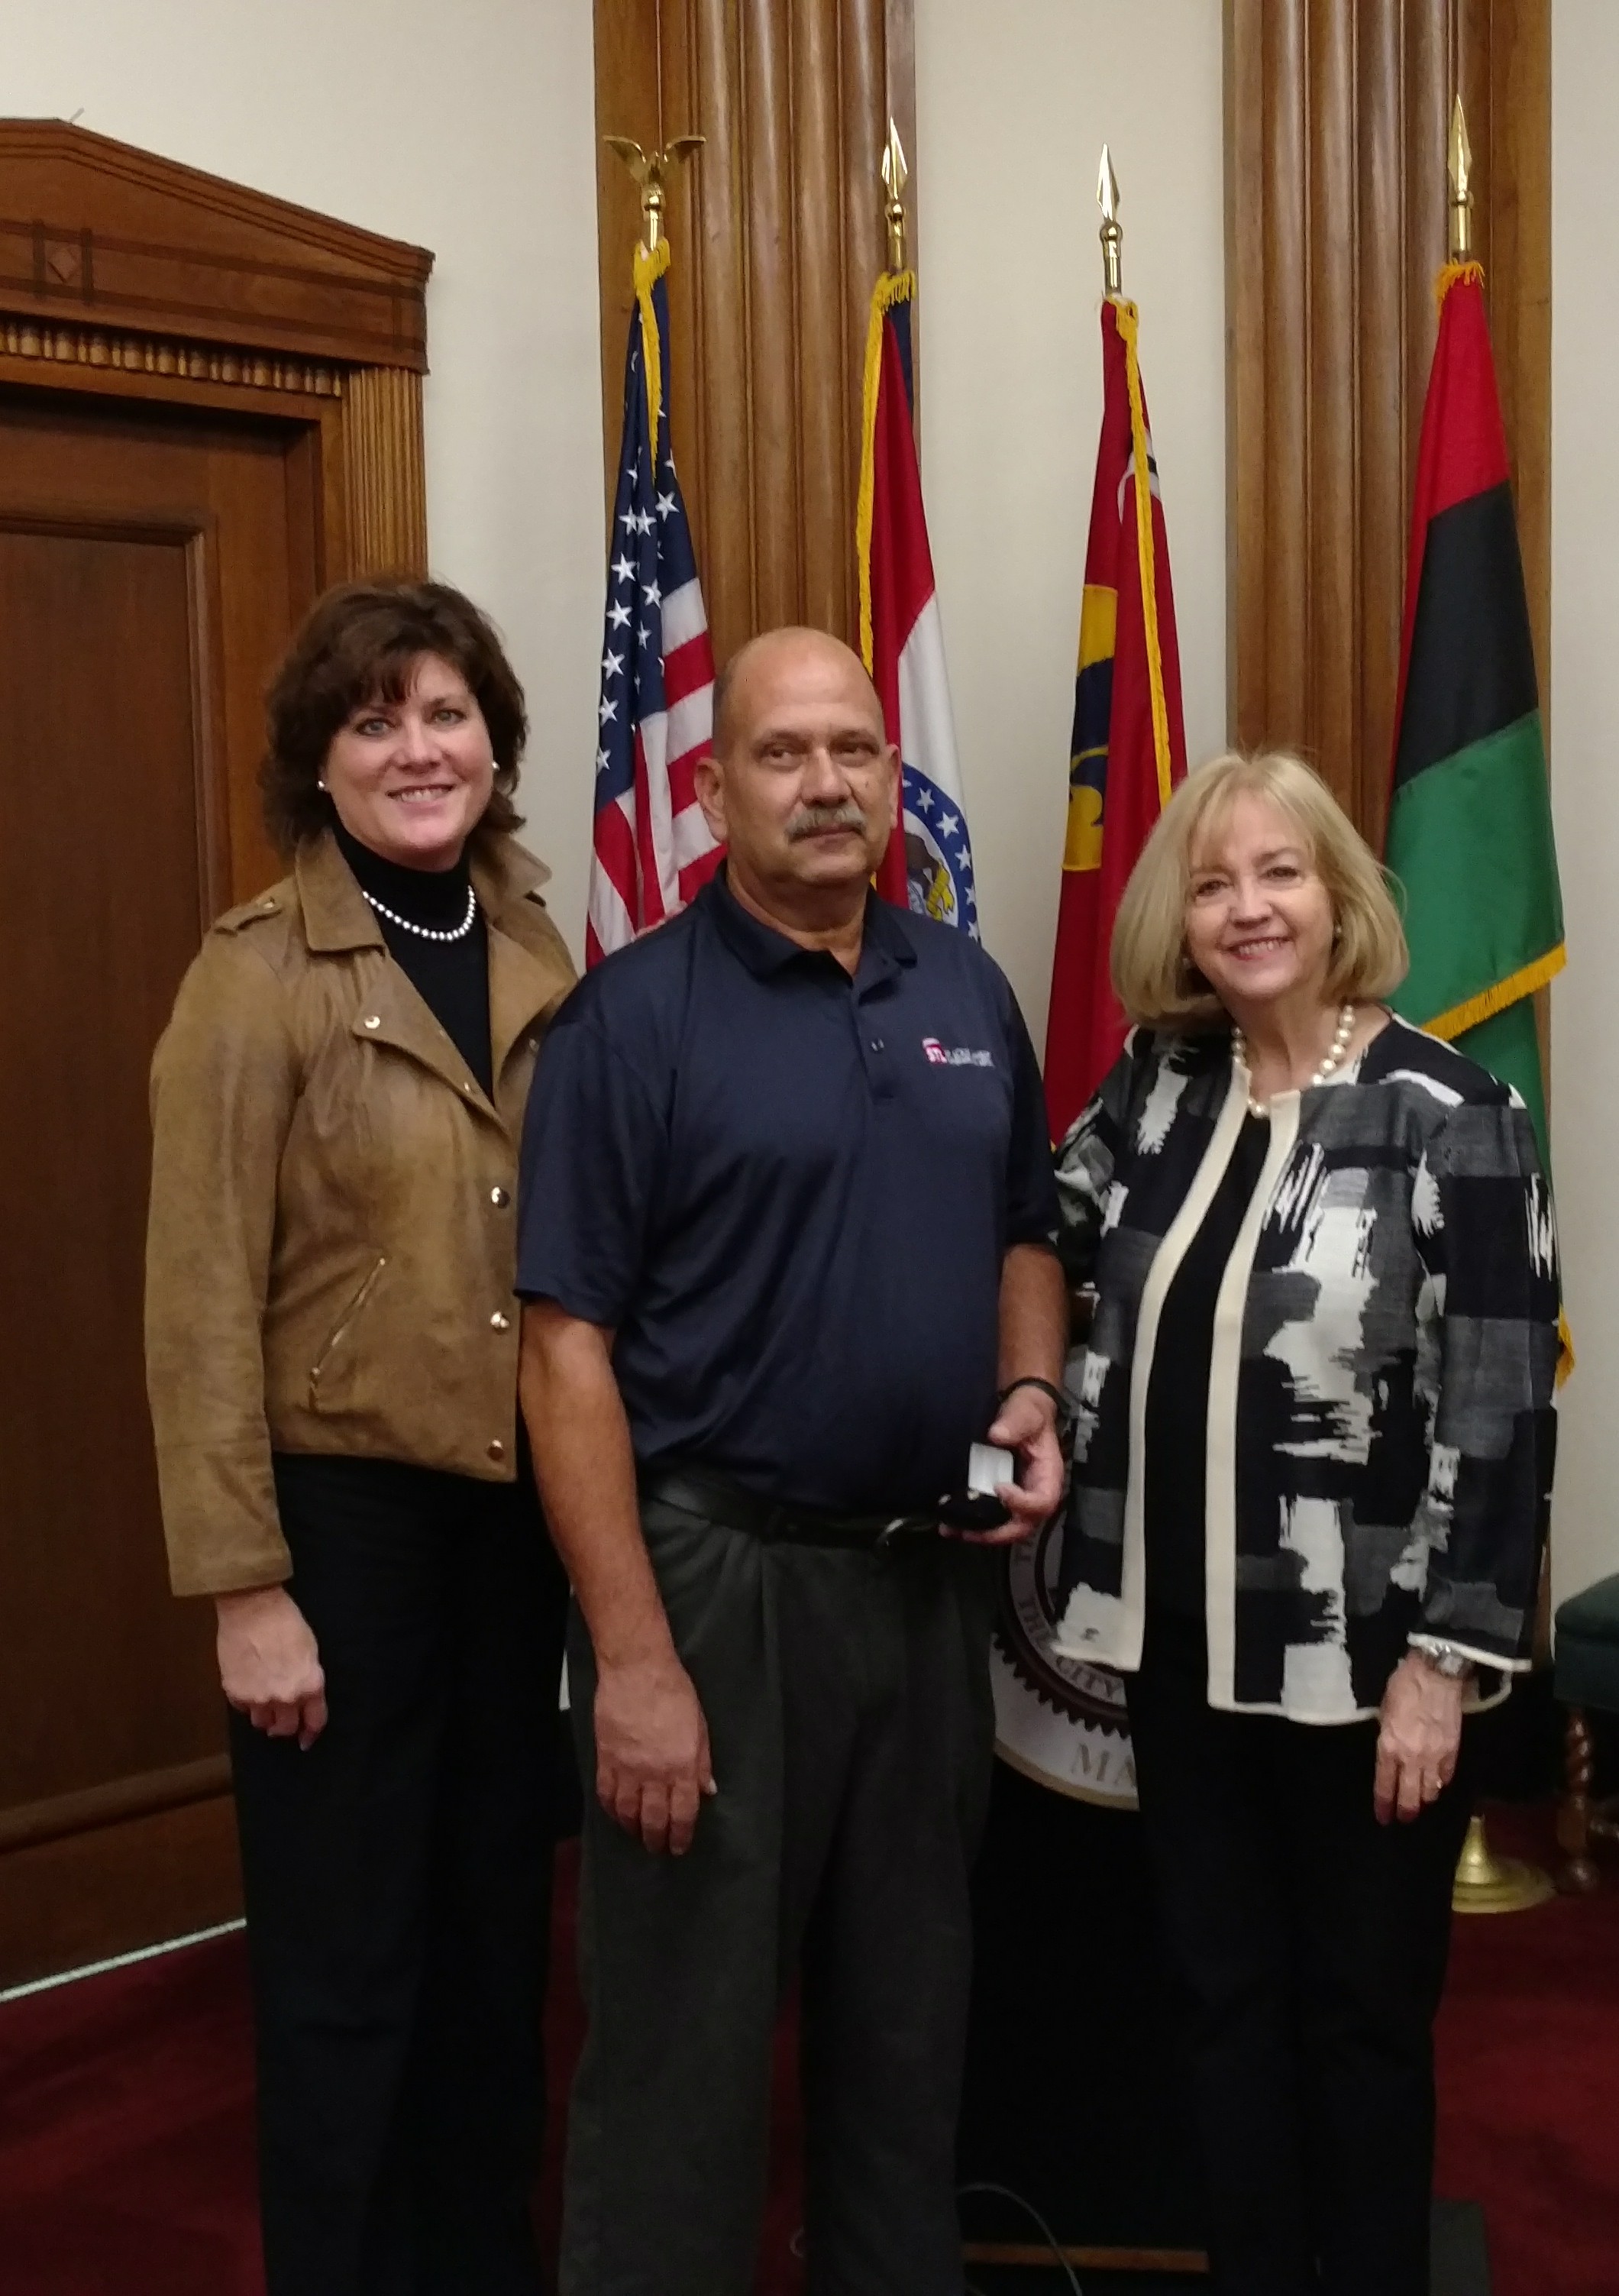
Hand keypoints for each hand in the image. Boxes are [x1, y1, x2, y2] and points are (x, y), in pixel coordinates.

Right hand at [216, 1586, 327, 1749]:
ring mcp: (258, 1698)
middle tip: (282, 1722)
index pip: (314, 1721)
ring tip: (264, 1703)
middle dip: (285, 1727)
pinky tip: (248, 1687)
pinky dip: (246, 1703)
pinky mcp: (235, 1693)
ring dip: (264, 1716)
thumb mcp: (310, 1650)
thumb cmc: (285, 1621)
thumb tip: (303, 1696)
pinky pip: (242, 1708)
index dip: (310, 1733)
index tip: (306, 1740)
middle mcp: (285, 1697)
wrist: (252, 1608)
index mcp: (310, 1686)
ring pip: (261, 1723)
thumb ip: (308, 1678)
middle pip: (285, 1729)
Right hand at [594, 1647, 715, 1854]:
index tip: (679, 1847)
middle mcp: (654, 1773)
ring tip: (638, 1834)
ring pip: (628, 1813)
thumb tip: (707, 1791)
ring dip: (633, 1829)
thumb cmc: (674, 1692)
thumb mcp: (700, 1726)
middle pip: (654, 1819)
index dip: (681, 1835)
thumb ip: (702, 1762)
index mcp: (682, 1765)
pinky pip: (606, 1795)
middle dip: (657, 1839)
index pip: (683, 1813)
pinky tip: (617, 1814)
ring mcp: (627, 1768)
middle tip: (658, 1848)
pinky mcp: (606, 1759)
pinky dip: (611, 1810)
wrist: (637, 1671)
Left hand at [949, 1386, 1066, 1547]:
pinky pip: (991, 1518)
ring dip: (979, 1533)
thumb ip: (1016, 1422)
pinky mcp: (1000, 1498)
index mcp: (1047, 1476)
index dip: (1023, 1503)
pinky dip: (972, 1523)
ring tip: (951, 1529)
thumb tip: (997, 1435)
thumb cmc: (1028, 1413)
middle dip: (997, 1532)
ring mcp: (1017, 1499)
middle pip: (1023, 1525)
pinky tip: (949, 1524)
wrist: (1018, 1412)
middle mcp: (1034, 1493)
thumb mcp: (1026, 1412)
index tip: (999, 1489)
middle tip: (968, 1530)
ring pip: (1005, 1528)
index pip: (1043, 1502)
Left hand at [1374, 1651, 1463, 1823]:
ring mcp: (1435, 1757)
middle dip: (1405, 1811)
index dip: (1384, 1805)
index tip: (1384, 1818)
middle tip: (1403, 1818)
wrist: (1436, 1674)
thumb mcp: (1383, 1712)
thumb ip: (1386, 1738)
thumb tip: (1390, 1755)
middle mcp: (1412, 1758)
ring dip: (1424, 1799)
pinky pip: (1447, 1776)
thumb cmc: (1403, 1687)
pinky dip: (1441, 1783)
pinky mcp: (1453, 1751)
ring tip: (1420, 1802)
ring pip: (1431, 1791)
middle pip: (1410, 1796)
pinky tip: (1437, 1784)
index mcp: (1389, 1747)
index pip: (1385, 1786)